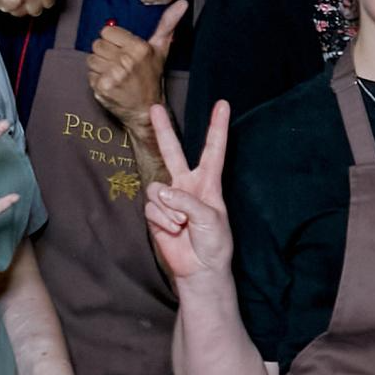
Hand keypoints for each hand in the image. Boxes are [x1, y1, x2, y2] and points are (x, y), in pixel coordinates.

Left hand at [89, 0, 188, 130]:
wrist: (146, 110)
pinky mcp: (103, 87)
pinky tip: (110, 84)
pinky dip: (97, 79)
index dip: (113, 41)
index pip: (107, 31)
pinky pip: (89, 73)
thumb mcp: (161, 49)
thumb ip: (168, 23)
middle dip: (106, 53)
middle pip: (97, 44)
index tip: (123, 51)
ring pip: (91, 58)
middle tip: (119, 65)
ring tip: (114, 75)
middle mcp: (127, 60)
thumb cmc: (151, 77)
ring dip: (100, 67)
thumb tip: (182, 2)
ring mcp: (115, 75)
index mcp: (140, 48)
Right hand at [141, 100, 233, 282]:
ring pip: (156, 189)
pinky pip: (152, 208)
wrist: (200, 270)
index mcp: (208, 183)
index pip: (213, 150)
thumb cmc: (214, 244)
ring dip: (168, 209)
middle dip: (164, 131)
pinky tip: (173, 231)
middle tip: (155, 107)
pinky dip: (162, 221)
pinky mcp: (156, 214)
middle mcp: (186, 186)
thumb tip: (161, 192)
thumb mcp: (209, 218)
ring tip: (181, 225)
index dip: (217, 128)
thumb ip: (186, 201)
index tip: (222, 104)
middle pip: (173, 152)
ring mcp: (169, 199)